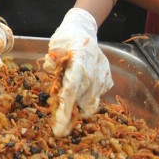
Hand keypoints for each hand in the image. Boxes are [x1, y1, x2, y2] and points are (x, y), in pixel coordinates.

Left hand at [44, 8, 112, 136]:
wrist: (83, 30)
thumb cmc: (65, 40)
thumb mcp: (54, 48)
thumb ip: (52, 62)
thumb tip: (51, 71)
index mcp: (79, 64)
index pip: (71, 91)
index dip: (65, 112)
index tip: (59, 128)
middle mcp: (94, 73)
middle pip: (81, 102)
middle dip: (69, 116)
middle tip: (59, 126)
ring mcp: (102, 77)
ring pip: (91, 103)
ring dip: (78, 109)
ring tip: (66, 109)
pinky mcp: (107, 80)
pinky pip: (96, 97)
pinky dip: (86, 100)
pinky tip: (77, 96)